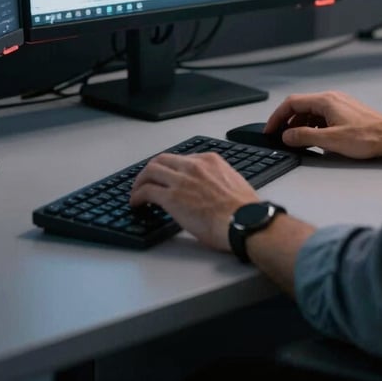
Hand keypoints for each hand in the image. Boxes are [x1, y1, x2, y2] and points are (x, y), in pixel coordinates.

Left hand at [129, 152, 258, 250]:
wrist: (245, 222)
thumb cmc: (245, 210)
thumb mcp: (233, 182)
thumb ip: (218, 180)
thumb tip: (211, 191)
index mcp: (210, 160)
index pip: (182, 158)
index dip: (171, 169)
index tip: (167, 177)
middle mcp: (193, 166)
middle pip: (162, 160)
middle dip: (151, 170)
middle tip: (146, 181)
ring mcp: (181, 180)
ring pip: (150, 171)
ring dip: (140, 181)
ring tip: (137, 192)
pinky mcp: (171, 198)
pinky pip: (146, 191)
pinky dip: (137, 196)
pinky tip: (136, 203)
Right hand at [264, 91, 381, 159]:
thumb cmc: (368, 137)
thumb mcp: (330, 140)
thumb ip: (305, 137)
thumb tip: (287, 136)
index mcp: (325, 101)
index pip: (292, 103)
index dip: (278, 116)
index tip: (271, 128)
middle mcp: (332, 98)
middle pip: (301, 106)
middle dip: (288, 121)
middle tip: (281, 136)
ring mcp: (340, 104)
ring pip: (312, 111)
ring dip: (301, 124)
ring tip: (297, 140)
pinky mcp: (346, 112)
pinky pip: (323, 115)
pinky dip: (313, 125)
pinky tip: (315, 138)